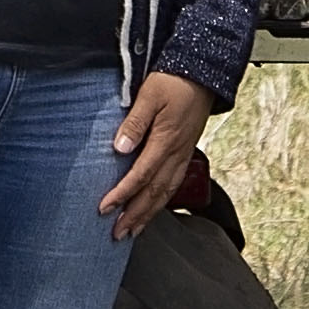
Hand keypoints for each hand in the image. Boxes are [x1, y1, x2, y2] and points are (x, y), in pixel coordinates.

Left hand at [101, 72, 213, 232]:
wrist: (204, 74)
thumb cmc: (174, 81)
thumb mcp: (149, 95)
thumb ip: (134, 123)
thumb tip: (119, 148)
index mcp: (165, 141)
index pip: (140, 176)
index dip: (122, 195)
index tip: (105, 209)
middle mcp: (176, 153)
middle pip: (154, 193)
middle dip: (135, 215)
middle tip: (118, 234)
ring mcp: (183, 155)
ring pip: (166, 193)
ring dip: (148, 214)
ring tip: (133, 230)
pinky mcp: (185, 152)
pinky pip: (173, 184)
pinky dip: (161, 202)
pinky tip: (153, 207)